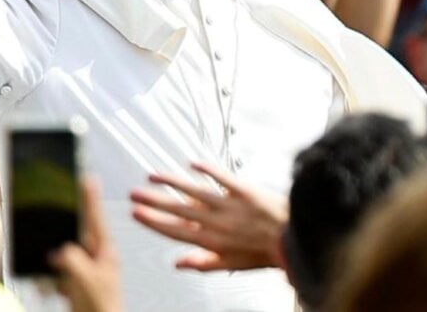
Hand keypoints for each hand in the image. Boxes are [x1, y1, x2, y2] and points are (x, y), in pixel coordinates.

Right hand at [51, 179, 120, 311]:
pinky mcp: (77, 282)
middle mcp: (97, 258)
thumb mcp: (86, 279)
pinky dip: (53, 280)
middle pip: (76, 234)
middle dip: (63, 233)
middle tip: (56, 219)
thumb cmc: (103, 307)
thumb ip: (71, 259)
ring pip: (65, 255)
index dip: (91, 197)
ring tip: (58, 278)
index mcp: (105, 252)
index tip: (88, 178)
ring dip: (56, 264)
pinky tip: (54, 288)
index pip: (96, 218)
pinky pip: (60, 273)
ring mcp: (87, 270)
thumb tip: (58, 250)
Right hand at [130, 162, 286, 271]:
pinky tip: (192, 163)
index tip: (136, 214)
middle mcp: (215, 221)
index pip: (174, 231)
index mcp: (211, 240)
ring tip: (152, 176)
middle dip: (153, 201)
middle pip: (177, 209)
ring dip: (171, 182)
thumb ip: (202, 262)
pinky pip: (221, 177)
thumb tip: (177, 263)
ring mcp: (228, 204)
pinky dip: (206, 169)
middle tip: (134, 194)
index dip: (153, 222)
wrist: (292, 239)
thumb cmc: (263, 253)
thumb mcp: (230, 264)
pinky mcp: (243, 190)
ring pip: (193, 190)